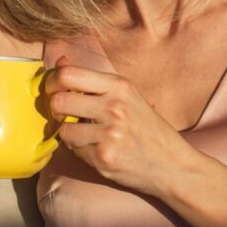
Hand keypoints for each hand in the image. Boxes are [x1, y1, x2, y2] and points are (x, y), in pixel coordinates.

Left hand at [46, 56, 194, 195]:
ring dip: (70, 133)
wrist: (173, 165)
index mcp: (119, 86)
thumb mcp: (126, 95)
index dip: (53, 82)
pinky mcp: (104, 157)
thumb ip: (92, 80)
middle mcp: (114, 107)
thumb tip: (59, 62)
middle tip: (65, 114)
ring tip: (88, 134)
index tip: (55, 90)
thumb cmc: (148, 128)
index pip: (69, 74)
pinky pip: (75, 150)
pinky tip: (98, 148)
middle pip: (59, 101)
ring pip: (64, 129)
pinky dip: (81, 150)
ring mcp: (109, 134)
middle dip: (56, 109)